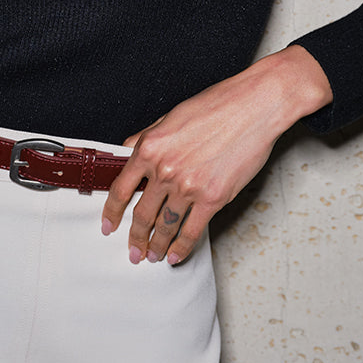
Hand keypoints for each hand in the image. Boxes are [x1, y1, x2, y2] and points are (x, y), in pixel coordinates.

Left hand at [101, 46, 331, 264]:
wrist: (254, 107)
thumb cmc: (217, 106)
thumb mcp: (169, 117)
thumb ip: (146, 138)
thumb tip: (127, 153)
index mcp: (150, 148)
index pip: (120, 189)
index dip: (111, 213)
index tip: (108, 225)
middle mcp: (165, 170)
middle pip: (142, 214)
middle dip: (135, 238)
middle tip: (132, 251)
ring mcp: (189, 186)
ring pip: (166, 226)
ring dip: (156, 246)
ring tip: (152, 256)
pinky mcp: (213, 198)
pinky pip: (192, 231)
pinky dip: (182, 247)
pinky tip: (175, 255)